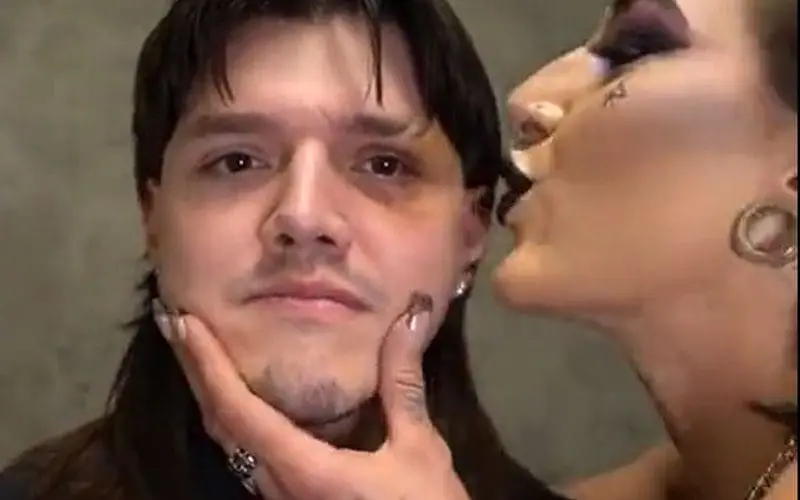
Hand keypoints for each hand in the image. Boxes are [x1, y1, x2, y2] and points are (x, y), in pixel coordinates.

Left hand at [153, 293, 469, 499]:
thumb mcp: (419, 449)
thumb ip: (403, 385)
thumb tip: (411, 315)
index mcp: (303, 469)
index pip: (239, 412)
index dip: (209, 366)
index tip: (186, 324)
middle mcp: (277, 486)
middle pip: (221, 425)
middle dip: (195, 372)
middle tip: (176, 324)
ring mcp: (279, 498)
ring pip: (228, 443)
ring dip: (208, 394)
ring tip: (198, 352)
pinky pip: (245, 455)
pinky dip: (230, 417)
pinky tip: (236, 398)